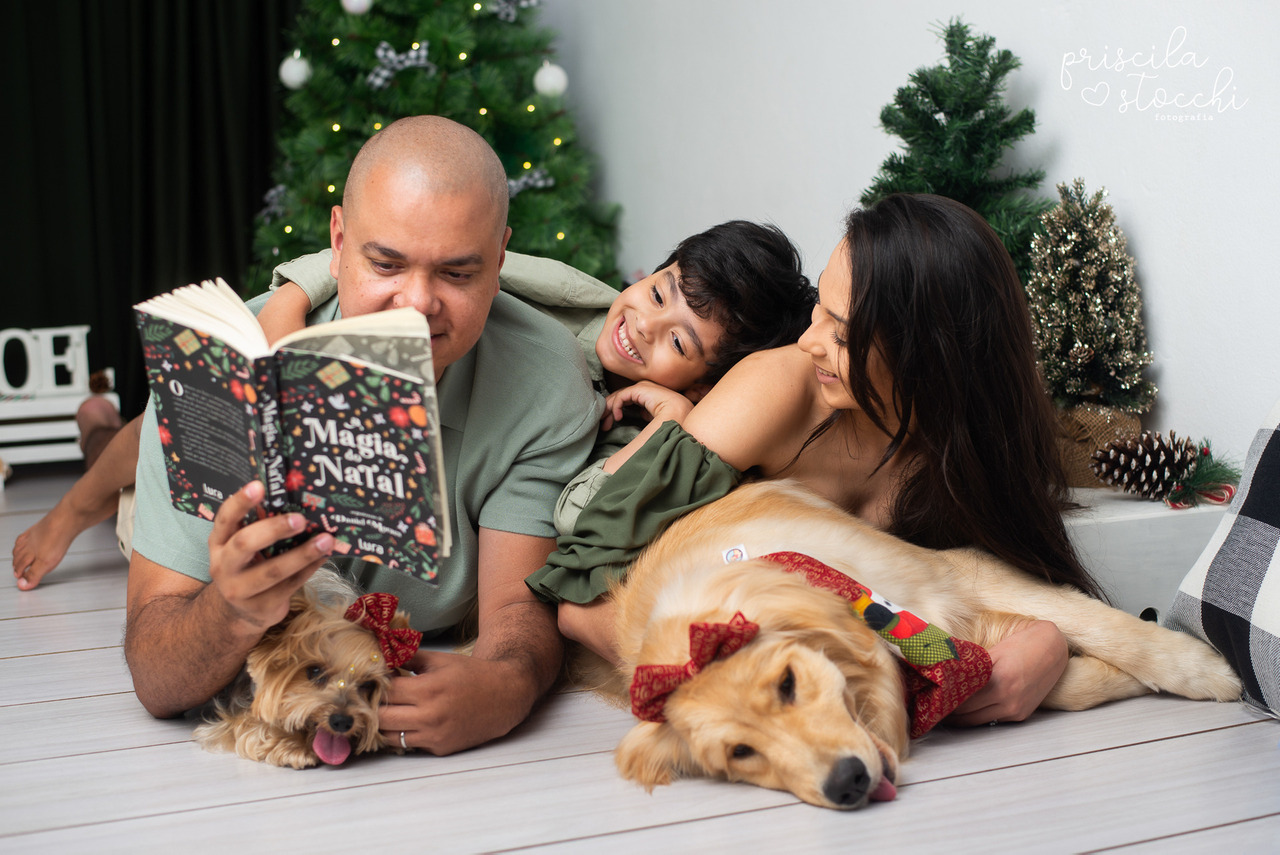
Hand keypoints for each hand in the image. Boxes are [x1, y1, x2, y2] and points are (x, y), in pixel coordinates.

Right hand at [206, 480, 333, 632]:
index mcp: (219, 543)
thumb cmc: (248, 566)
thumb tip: (296, 500)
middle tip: (300, 519)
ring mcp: (240, 590)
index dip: (240, 502)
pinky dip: (309, 569)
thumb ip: (259, 526)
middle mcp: (223, 566)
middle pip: (245, 544)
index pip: (225, 518)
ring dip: (303, 554)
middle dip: (274, 529)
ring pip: (273, 570)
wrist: (240, 612)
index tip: (259, 485)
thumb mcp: (243, 546)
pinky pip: (290, 585)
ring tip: (326, 540)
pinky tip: (324, 557)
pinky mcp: (260, 607)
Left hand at [378, 650, 537, 754]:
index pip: (385, 692)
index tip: (372, 681)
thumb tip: (382, 656)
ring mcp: (435, 736)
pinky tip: (410, 721)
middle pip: (381, 718)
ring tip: (390, 710)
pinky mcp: (440, 748)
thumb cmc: (472, 675)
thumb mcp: (440, 660)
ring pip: (390, 737)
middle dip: (374, 707)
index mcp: (428, 690)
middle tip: (374, 697)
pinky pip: (409, 744)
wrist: (504, 696)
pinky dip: (405, 734)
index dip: (375, 686)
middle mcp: (430, 716)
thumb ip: (409, 658)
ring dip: (386, 724)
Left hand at [602, 381, 696, 430]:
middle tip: (603, 425)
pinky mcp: (639, 388)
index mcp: (647, 395)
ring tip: (606, 423)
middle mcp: (643, 389)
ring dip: (609, 410)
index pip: (626, 400)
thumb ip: (645, 415)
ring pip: (618, 396)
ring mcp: (641, 387)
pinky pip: (622, 396)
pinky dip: (616, 406)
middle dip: (609, 411)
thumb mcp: (653, 418)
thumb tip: (637, 417)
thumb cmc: (672, 418)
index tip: (609, 426)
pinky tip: (618, 417)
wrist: (681, 413)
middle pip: (619, 398)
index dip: (615, 411)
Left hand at [946, 619, 1068, 725]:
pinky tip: (969, 708)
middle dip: (949, 710)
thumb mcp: (993, 653)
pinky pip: (993, 719)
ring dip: (962, 716)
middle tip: (934, 704)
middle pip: (966, 714)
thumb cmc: (1022, 644)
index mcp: (998, 681)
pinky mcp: (1021, 714)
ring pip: (978, 720)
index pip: (961, 700)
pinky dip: (979, 715)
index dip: (944, 700)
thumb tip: (946, 676)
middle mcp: (1008, 700)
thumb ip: (972, 669)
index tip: (931, 697)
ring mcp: (1016, 709)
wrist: (1053, 648)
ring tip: (946, 708)